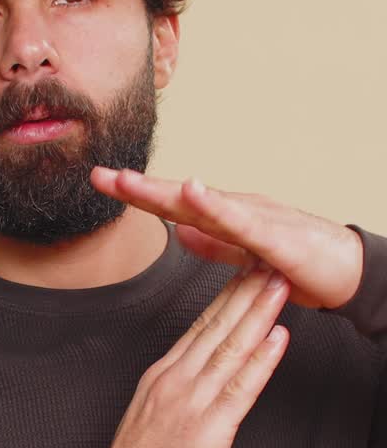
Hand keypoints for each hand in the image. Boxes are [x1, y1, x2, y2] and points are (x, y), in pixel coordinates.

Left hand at [90, 168, 362, 309]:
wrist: (348, 272)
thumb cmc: (299, 262)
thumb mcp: (245, 255)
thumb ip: (214, 242)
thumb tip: (178, 231)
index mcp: (224, 219)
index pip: (172, 204)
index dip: (136, 194)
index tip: (101, 183)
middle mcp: (235, 210)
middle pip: (178, 198)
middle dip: (138, 187)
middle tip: (99, 175)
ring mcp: (254, 219)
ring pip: (202, 204)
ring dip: (164, 191)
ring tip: (131, 181)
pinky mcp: (274, 236)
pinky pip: (239, 221)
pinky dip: (214, 205)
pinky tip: (193, 192)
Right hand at [100, 266, 290, 447]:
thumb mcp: (148, 413)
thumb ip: (174, 387)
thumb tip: (197, 370)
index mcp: (162, 374)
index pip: (200, 325)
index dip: (226, 295)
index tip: (244, 268)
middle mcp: (175, 380)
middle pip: (217, 326)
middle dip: (246, 290)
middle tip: (268, 258)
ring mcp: (191, 402)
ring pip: (231, 348)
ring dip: (259, 313)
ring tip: (279, 284)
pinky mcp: (208, 430)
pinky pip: (240, 389)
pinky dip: (261, 361)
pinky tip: (278, 337)